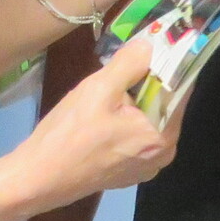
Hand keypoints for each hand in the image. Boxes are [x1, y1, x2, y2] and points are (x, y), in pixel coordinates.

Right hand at [1, 36, 177, 217]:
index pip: (181, 88)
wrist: (38, 178)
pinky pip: (136, 134)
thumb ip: (129, 64)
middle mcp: (164, 153)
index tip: (152, 42)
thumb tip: (150, 46)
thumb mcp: (98, 89)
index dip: (168, 62)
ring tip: (105, 91)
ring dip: (132, 100)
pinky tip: (100, 116)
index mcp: (163, 135)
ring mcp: (146, 165)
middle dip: (145, 82)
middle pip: (164, 103)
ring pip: (148, 117)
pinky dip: (125, 119)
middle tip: (117, 67)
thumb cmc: (68, 134)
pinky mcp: (129, 171)